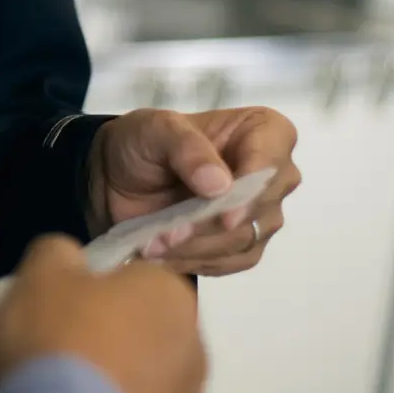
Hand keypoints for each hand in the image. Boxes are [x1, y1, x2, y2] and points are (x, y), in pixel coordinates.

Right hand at [0, 236, 206, 392]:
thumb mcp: (42, 271)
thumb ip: (60, 254)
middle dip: (96, 346)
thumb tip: (72, 264)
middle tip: (46, 361)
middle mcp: (195, 349)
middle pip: (136, 336)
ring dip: (104, 392)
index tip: (50, 315)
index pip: (130, 281)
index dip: (84, 295)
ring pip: (138, 388)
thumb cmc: (60, 340)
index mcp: (170, 295)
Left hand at [87, 106, 300, 276]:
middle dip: (211, 226)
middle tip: (168, 234)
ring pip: (244, 242)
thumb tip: (220, 186)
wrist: (119, 176)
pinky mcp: (242, 245)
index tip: (225, 219)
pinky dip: (195, 262)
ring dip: (197, 248)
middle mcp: (273, 175)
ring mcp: (260, 213)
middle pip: (260, 210)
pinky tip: (164, 255)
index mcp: (265, 131)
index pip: (271, 163)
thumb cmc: (145, 141)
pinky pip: (230, 263)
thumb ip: (188, 149)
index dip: (251, 195)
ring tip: (154, 245)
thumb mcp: (157, 129)